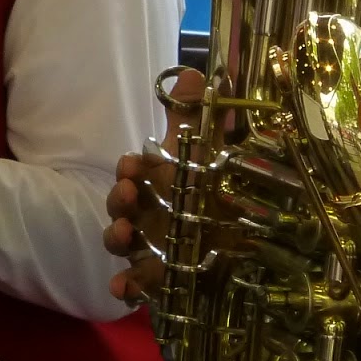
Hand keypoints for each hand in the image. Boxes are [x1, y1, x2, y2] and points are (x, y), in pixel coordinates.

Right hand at [104, 66, 203, 303]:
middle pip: (122, 209)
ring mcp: (151, 248)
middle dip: (119, 200)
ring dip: (115, 237)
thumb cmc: (213, 192)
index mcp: (159, 185)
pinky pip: (137, 285)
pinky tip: (122, 288)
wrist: (245, 245)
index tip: (131, 163)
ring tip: (123, 232)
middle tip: (127, 192)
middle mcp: (150, 216)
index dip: (130, 170)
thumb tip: (191, 71)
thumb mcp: (207, 154)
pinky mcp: (160, 280)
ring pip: (123, 244)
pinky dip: (126, 287)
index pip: (135, 175)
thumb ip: (194, 118)